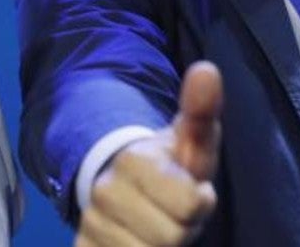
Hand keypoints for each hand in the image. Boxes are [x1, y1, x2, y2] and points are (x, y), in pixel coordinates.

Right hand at [76, 61, 222, 246]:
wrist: (124, 184)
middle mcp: (106, 193)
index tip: (192, 188)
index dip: (200, 202)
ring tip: (158, 224)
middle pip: (173, 237)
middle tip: (175, 210)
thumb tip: (207, 70)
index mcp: (134, 161)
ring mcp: (92, 224)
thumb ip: (201, 110)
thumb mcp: (191, 139)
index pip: (191, 205)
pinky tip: (138, 240)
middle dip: (183, 227)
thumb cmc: (168, 164)